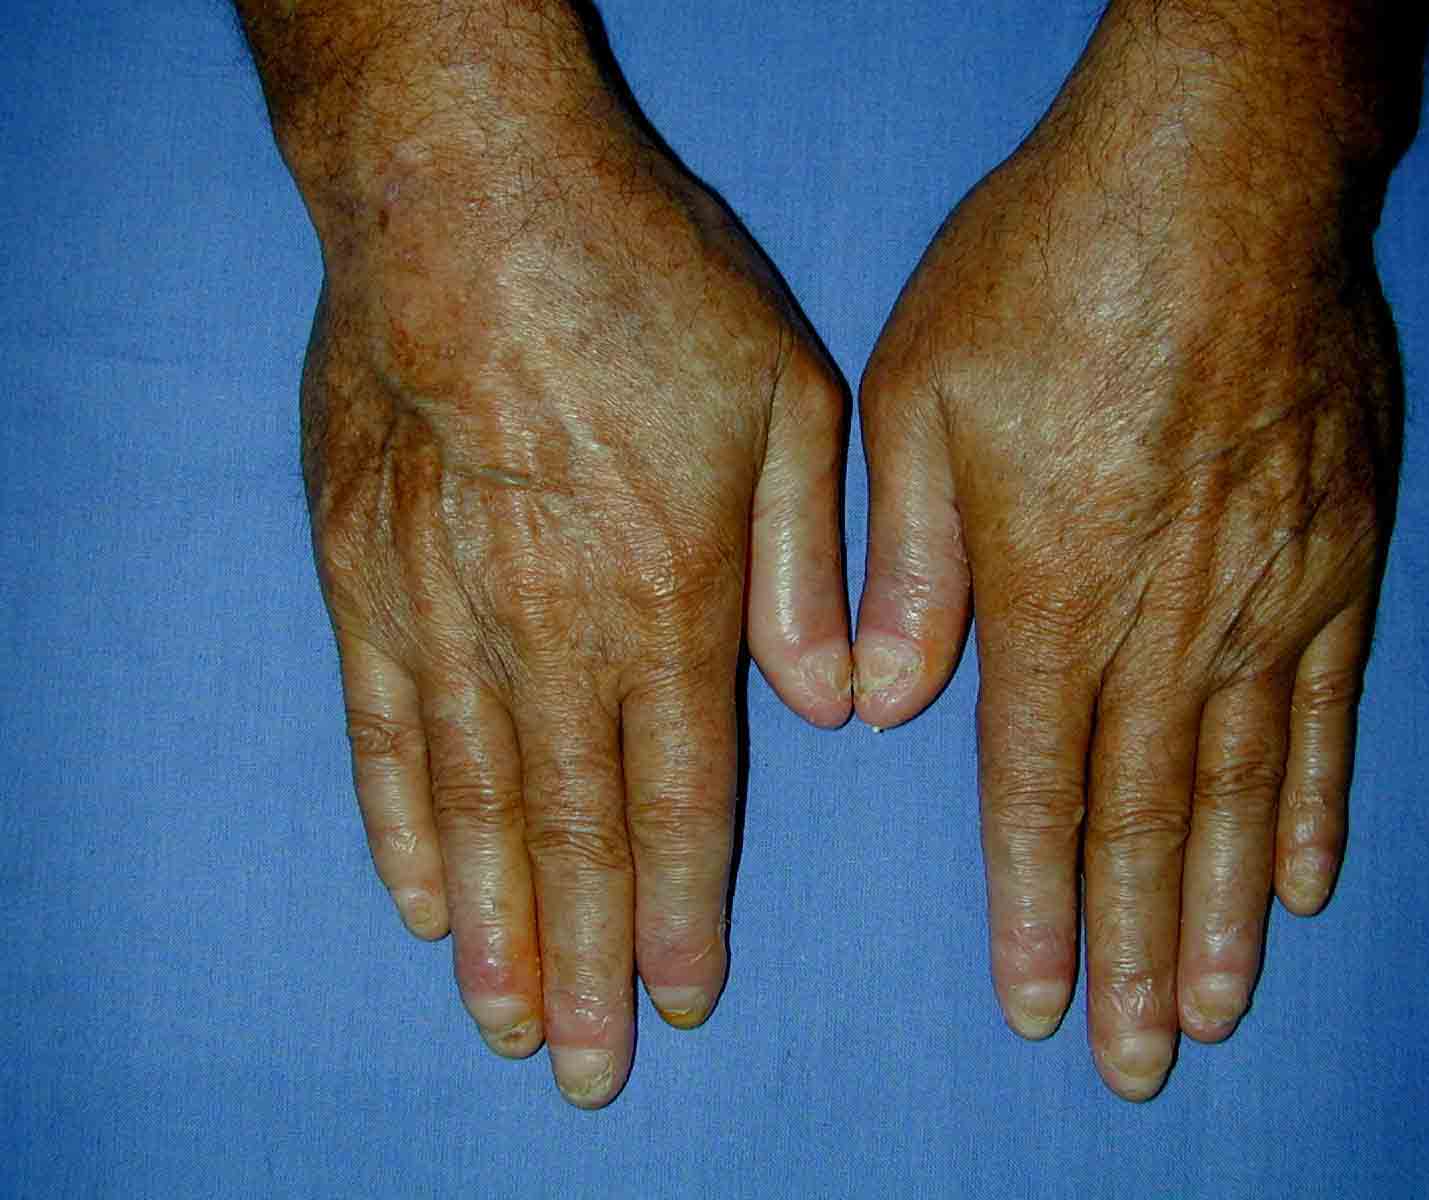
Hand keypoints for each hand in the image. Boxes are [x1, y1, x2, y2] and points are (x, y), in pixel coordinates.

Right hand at [280, 11, 849, 1106]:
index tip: (682, 1000)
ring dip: (494, 928)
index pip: (679, 795)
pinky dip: (403, 829)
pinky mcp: (361, 576)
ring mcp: (443, 613)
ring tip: (504, 1022)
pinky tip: (420, 900)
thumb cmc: (646, 284)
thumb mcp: (789, 398)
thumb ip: (815, 563)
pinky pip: (382, 734)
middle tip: (586, 1071)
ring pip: (474, 810)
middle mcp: (552, 634)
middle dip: (585, 963)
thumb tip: (839, 707)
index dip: (681, 909)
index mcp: (669, 598)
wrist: (470, 194)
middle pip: (571, 835)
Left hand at [854, 4, 1406, 1098]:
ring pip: (1243, 791)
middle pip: (1147, 824)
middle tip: (1134, 1060)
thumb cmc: (1047, 272)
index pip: (1038, 793)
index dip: (1036, 908)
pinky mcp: (1337, 552)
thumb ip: (900, 566)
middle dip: (1135, 953)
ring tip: (1215, 1006)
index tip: (1038, 1001)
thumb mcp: (915, 398)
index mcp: (1048, 593)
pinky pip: (1330, 707)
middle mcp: (1163, 621)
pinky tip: (1310, 876)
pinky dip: (1318, 802)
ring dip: (1227, 911)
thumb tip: (876, 707)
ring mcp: (1264, 593)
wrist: (1214, 171)